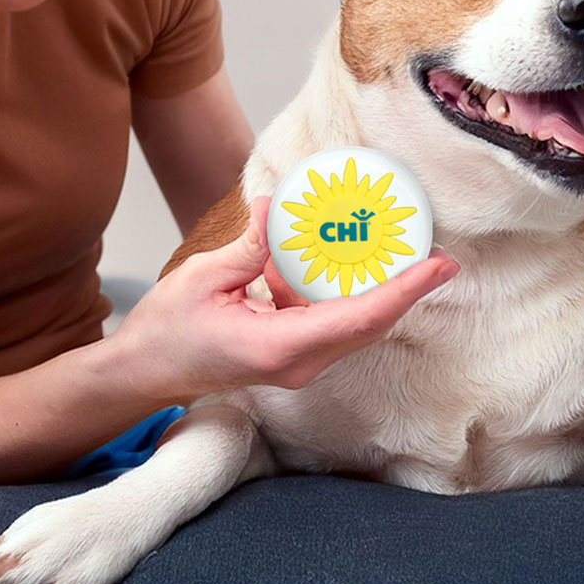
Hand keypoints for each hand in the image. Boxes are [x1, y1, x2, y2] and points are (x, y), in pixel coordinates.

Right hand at [108, 195, 460, 402]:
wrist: (143, 372)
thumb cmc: (166, 332)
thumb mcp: (204, 277)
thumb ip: (249, 247)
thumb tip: (273, 211)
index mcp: (280, 347)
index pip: (360, 318)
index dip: (405, 291)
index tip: (439, 266)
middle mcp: (297, 362)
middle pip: (368, 324)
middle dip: (406, 289)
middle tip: (439, 254)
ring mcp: (295, 362)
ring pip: (353, 324)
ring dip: (374, 289)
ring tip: (395, 249)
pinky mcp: (289, 354)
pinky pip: (328, 321)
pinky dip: (338, 291)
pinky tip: (332, 258)